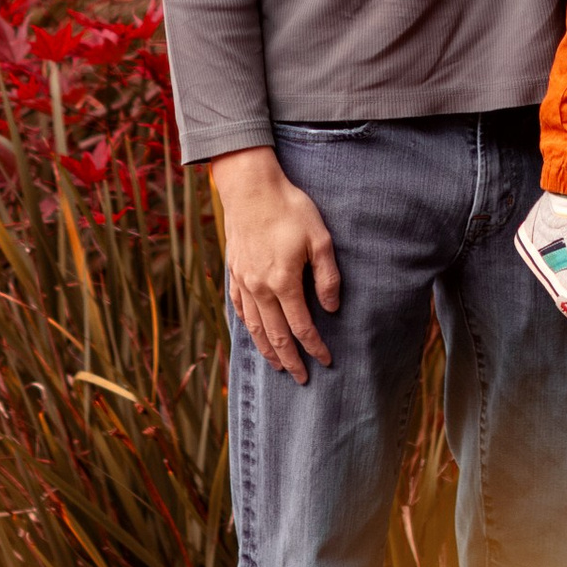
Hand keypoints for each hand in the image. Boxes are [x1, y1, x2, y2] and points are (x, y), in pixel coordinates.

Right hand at [208, 146, 340, 381]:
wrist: (251, 188)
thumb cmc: (290, 209)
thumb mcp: (320, 239)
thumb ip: (327, 276)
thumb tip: (331, 307)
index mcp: (284, 282)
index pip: (302, 327)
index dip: (315, 347)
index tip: (326, 360)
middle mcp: (260, 288)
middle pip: (276, 335)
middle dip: (290, 360)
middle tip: (302, 378)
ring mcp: (243, 281)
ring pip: (255, 327)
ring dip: (266, 350)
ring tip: (277, 366)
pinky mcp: (234, 272)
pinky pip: (240, 308)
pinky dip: (247, 326)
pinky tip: (253, 332)